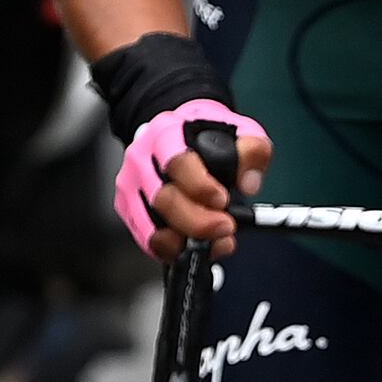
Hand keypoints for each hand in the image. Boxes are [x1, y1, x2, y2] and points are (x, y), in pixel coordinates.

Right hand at [108, 100, 261, 258]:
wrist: (175, 135)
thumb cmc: (203, 135)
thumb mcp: (238, 130)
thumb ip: (251, 151)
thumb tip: (248, 184)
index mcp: (166, 134)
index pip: (178, 163)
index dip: (200, 186)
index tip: (222, 199)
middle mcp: (142, 160)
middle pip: (163, 199)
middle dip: (198, 222)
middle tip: (225, 226)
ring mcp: (133, 187)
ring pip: (152, 226)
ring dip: (186, 241)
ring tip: (215, 240)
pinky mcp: (130, 210)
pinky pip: (148, 240)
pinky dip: (174, 250)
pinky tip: (196, 248)